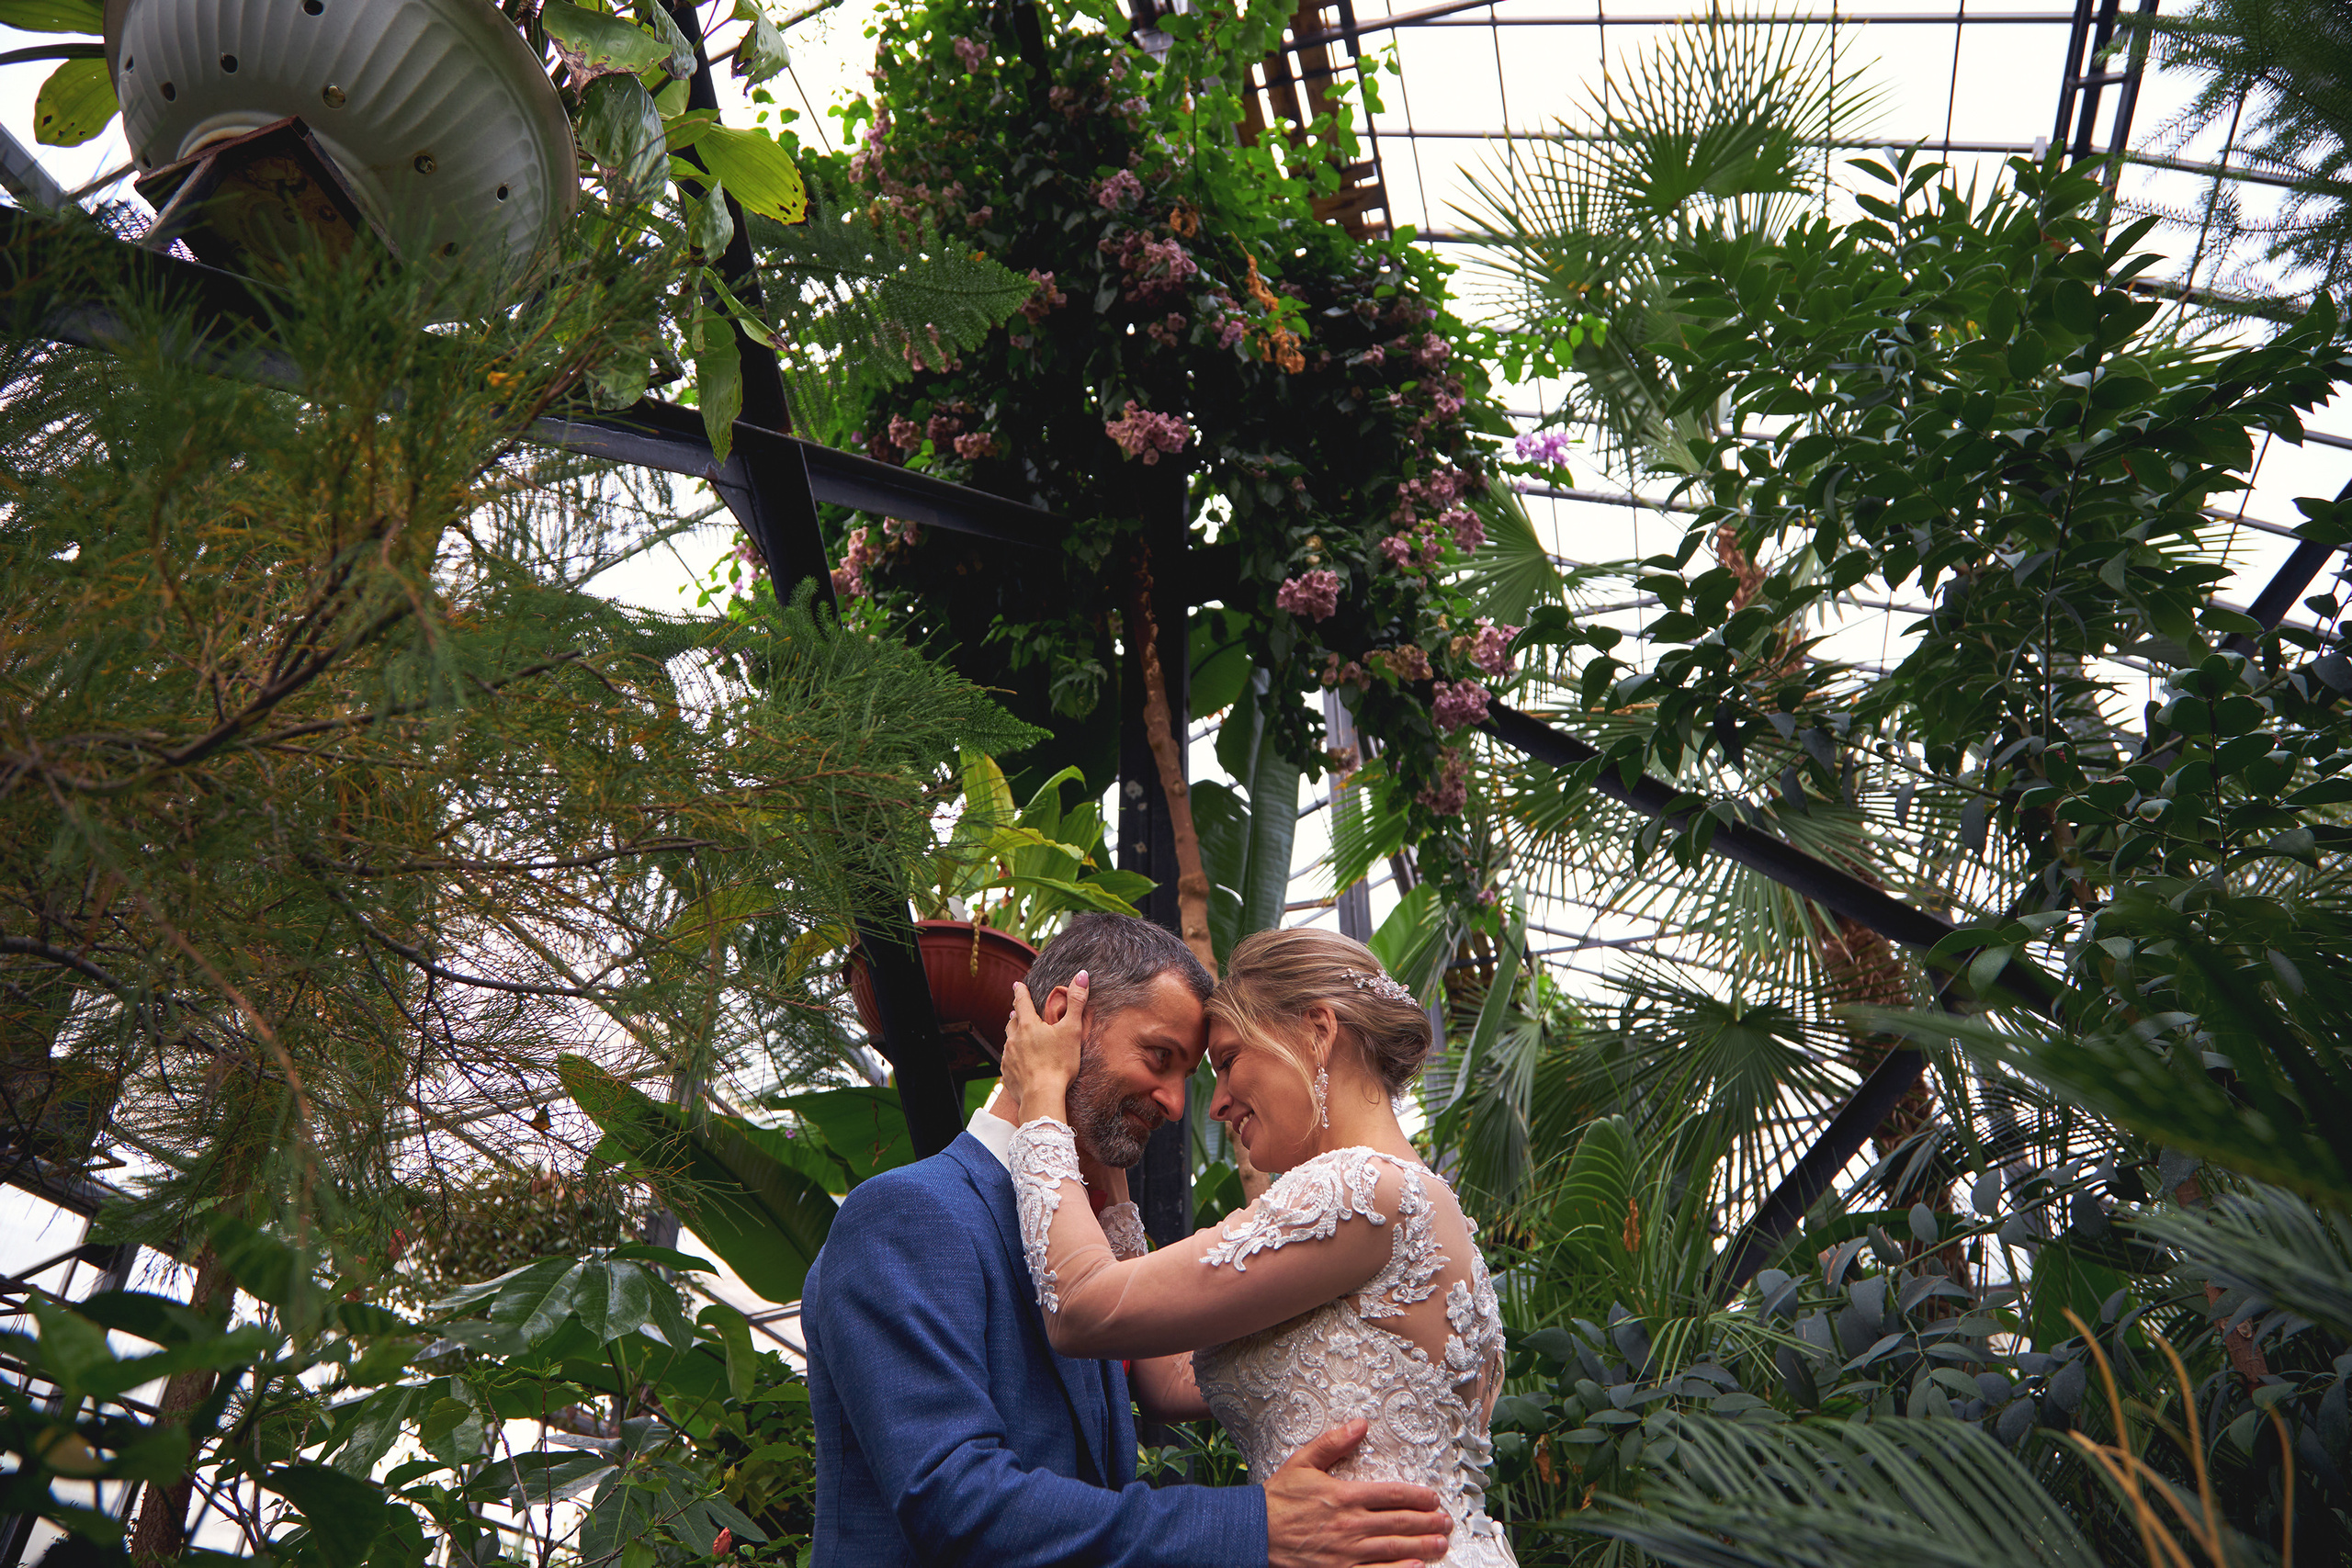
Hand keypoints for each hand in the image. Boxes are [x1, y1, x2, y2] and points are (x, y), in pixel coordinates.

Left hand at [1002, 972, 1086, 1118]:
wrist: (1042, 1096)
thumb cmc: (1059, 1063)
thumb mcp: (1072, 1030)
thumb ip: (1076, 1002)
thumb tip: (1082, 975)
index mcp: (1028, 1025)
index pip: (1022, 1002)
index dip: (1021, 991)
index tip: (1018, 984)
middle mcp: (1013, 1038)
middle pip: (1013, 1021)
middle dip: (1016, 1014)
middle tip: (1018, 1010)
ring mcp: (1008, 1057)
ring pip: (1008, 1040)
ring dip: (1014, 1035)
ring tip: (1018, 1034)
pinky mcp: (1007, 1074)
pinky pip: (1008, 1060)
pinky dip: (1013, 1056)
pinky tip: (1019, 1061)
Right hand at [1265, 1419, 1451, 1567]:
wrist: (1253, 1533)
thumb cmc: (1278, 1497)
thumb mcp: (1302, 1462)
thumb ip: (1333, 1442)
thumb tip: (1361, 1423)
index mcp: (1345, 1495)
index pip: (1392, 1494)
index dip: (1417, 1496)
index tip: (1433, 1498)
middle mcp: (1351, 1524)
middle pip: (1400, 1522)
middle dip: (1427, 1522)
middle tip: (1446, 1522)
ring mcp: (1346, 1552)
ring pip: (1394, 1549)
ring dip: (1422, 1546)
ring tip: (1441, 1544)